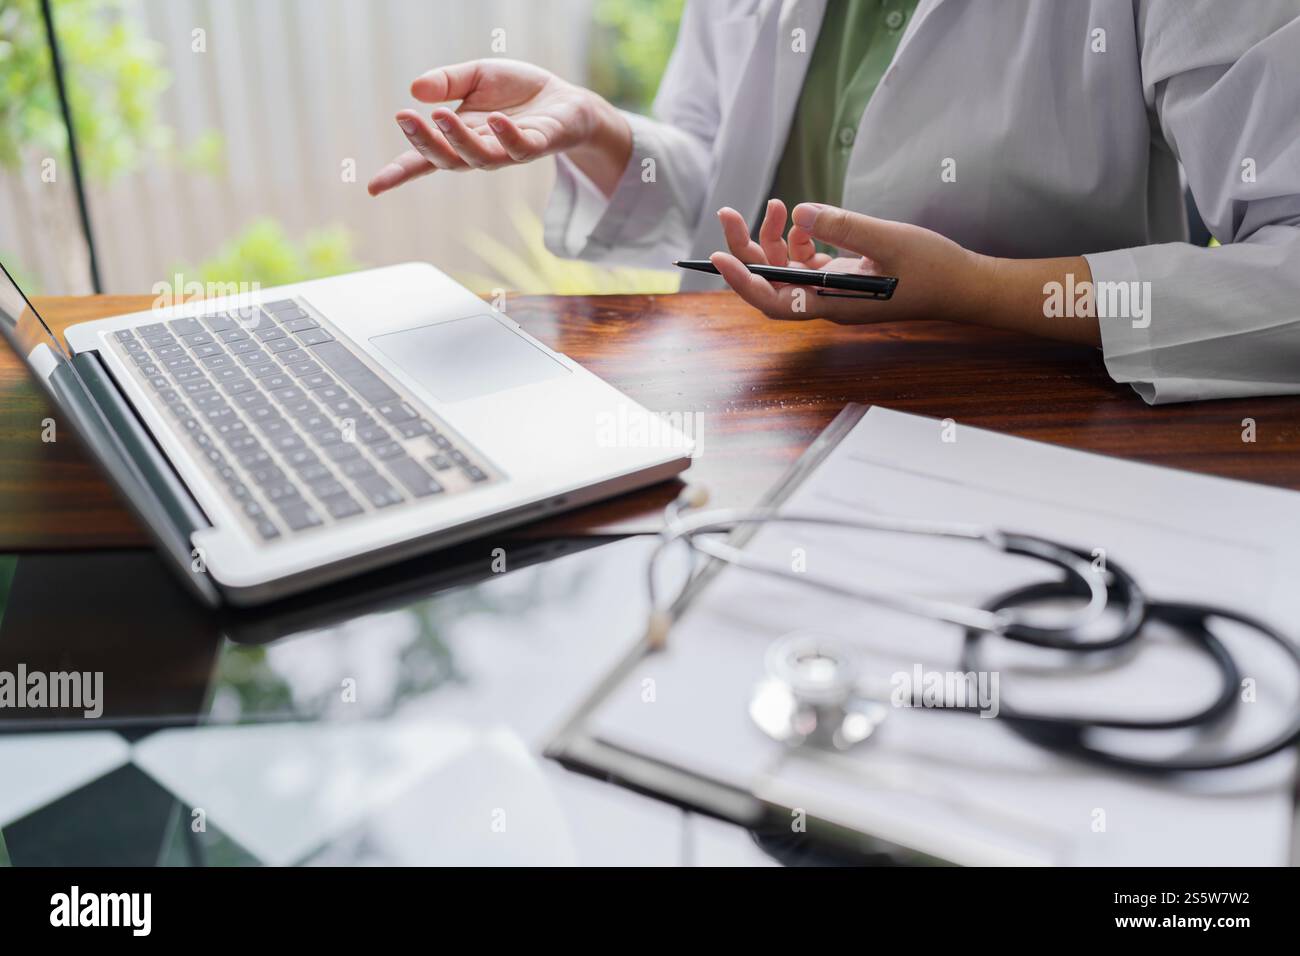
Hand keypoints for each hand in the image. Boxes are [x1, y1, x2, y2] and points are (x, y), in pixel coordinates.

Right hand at [368, 58, 629, 196]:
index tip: (374, 188)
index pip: (424, 160)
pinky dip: (508, 135)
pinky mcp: (538, 146)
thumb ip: (446, 82)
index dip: (399, 174)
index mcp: (459, 137)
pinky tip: (497, 119)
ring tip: (440, 114)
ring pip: (479, 158)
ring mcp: (509, 152)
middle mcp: (480, 151)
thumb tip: (415, 89)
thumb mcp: (475, 77)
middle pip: (446, 159)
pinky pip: (520, 147)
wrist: (567, 101)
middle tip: (404, 117)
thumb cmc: (517, 93)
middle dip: (423, 142)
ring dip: (458, 138)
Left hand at [711, 201, 992, 324]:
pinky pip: (806, 261)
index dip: (743, 282)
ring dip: (772, 239)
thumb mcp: (887, 240)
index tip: (720, 257)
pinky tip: (800, 217)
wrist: (962, 285)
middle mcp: (826, 301)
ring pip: (786, 269)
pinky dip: (796, 239)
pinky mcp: (843, 276)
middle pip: (770, 282)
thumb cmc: (931, 269)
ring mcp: (833, 290)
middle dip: (745, 250)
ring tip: (774, 204)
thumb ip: (843, 225)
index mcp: (833, 303)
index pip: (774, 302)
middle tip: (728, 213)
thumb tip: (800, 212)